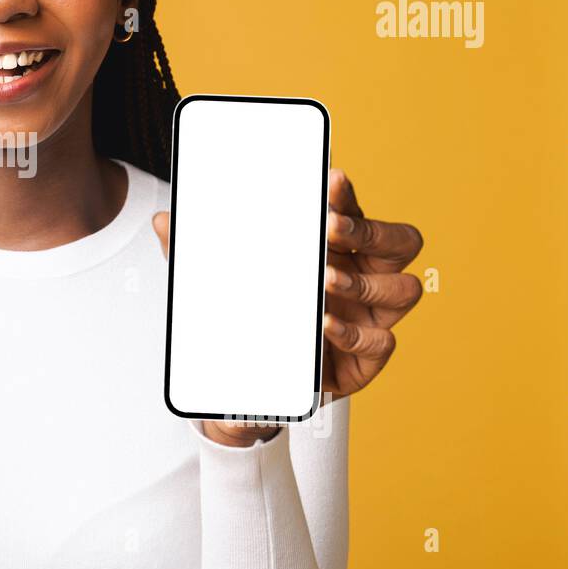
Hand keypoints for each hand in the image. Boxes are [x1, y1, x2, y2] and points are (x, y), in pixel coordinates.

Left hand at [152, 168, 424, 446]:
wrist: (248, 389)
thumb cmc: (248, 321)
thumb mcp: (217, 288)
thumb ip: (194, 254)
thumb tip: (163, 221)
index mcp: (335, 247)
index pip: (352, 210)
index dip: (346, 194)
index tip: (329, 179)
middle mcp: (366, 275)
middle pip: (402, 241)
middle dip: (371, 230)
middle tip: (329, 228)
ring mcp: (374, 316)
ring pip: (404, 289)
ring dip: (364, 282)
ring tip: (325, 279)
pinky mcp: (369, 358)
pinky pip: (382, 341)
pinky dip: (354, 332)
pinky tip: (325, 323)